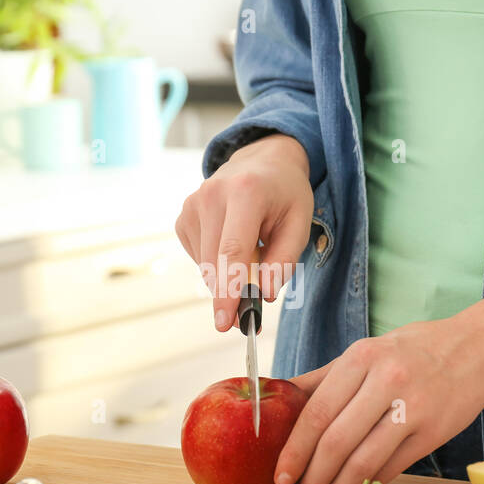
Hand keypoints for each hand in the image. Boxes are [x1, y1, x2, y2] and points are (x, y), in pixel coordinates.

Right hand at [175, 133, 313, 330]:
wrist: (262, 161)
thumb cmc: (285, 194)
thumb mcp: (299, 223)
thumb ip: (284, 260)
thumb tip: (264, 294)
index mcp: (246, 192)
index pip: (232, 250)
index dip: (228, 290)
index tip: (225, 322)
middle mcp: (212, 195)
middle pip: (214, 262)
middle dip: (228, 295)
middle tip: (245, 316)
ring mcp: (192, 204)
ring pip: (204, 264)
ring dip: (225, 276)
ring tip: (252, 254)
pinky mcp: (183, 216)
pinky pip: (197, 256)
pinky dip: (216, 262)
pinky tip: (232, 243)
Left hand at [275, 287, 483, 483]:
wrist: (479, 349)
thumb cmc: (415, 350)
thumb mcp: (368, 351)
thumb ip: (324, 377)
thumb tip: (277, 397)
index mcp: (362, 358)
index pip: (317, 412)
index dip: (294, 449)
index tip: (280, 474)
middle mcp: (386, 381)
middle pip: (337, 441)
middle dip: (312, 475)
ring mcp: (413, 408)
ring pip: (365, 461)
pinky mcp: (433, 433)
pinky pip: (393, 467)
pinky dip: (371, 483)